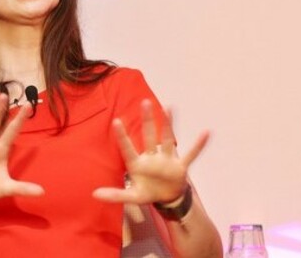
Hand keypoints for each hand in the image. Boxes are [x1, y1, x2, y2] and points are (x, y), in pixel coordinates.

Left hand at [93, 100, 208, 204]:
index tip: (116, 120)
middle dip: (147, 119)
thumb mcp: (132, 196)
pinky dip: (199, 145)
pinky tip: (206, 133)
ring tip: (170, 107)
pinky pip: (191, 154)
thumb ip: (115, 195)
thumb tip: (94, 194)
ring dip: (169, 124)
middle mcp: (152, 157)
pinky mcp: (180, 166)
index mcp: (138, 164)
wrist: (167, 198)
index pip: (128, 148)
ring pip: (167, 139)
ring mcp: (167, 160)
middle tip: (144, 101)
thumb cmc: (148, 192)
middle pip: (149, 135)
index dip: (122, 136)